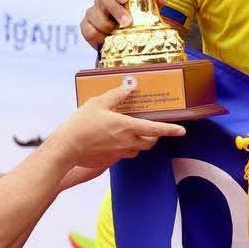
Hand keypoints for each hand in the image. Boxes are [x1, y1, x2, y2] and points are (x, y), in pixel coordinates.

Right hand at [49, 82, 184, 168]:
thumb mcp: (98, 103)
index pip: (155, 129)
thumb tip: (129, 86)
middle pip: (150, 142)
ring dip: (139, 142)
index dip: (170, 130)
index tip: (181, 130)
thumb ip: (115, 95)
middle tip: (151, 128)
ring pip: (137, 150)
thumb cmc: (81, 124)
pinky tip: (113, 140)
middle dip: (154, 136)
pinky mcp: (110, 161)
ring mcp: (119, 153)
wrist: (66, 148)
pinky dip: (124, 147)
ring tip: (131, 132)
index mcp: (127, 127)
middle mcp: (127, 142)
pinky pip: (123, 154)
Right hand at [80, 0, 167, 49]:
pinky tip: (105, 40)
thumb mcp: (147, 14)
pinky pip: (88, 30)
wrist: (123, 44)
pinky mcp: (86, 27)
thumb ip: (154, 3)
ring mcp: (92, 13)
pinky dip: (97, 36)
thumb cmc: (135, 23)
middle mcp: (101, 0)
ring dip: (106, 25)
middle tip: (127, 22)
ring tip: (116, 33)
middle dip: (116, 10)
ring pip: (94, 14)